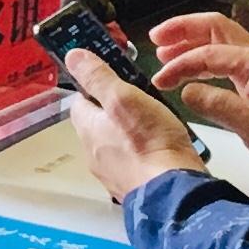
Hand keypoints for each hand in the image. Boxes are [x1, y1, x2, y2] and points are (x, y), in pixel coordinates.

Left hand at [63, 48, 205, 195]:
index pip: (80, 100)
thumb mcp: (123, 97)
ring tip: (154, 122)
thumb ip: (98, 77)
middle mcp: (94, 155)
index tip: (112, 77)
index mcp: (88, 130)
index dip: (94, 85)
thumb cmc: (151, 144)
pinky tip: (160, 147)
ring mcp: (113, 174)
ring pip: (116, 144)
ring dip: (130, 132)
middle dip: (114, 110)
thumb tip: (73, 56)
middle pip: (98, 124)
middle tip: (139, 98)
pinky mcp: (133, 186)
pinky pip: (133, 162)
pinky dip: (142, 152)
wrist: (175, 191)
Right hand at [143, 13, 248, 184]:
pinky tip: (192, 77)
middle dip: (183, 31)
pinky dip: (205, 65)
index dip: (179, 64)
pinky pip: (226, 65)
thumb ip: (216, 105)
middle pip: (215, 30)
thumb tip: (185, 90)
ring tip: (166, 56)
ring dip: (193, 47)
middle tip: (155, 40)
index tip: (159, 80)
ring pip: (220, 45)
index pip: (207, 53)